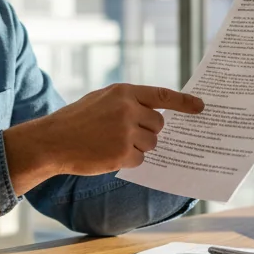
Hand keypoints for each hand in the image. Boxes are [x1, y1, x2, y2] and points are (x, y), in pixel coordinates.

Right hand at [3, 83, 204, 194]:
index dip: (184, 102)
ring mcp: (126, 132)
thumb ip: (128, 102)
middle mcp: (128, 110)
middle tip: (127, 133)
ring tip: (111, 143)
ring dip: (138, 147)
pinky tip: (108, 155)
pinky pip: (140, 160)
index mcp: (123, 92)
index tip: (200, 107)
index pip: (162, 95)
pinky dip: (128, 160)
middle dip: (149, 131)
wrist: (52, 140)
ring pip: (151, 144)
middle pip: (159, 124)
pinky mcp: (122, 154)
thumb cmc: (76, 120)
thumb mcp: (102, 99)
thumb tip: (155, 114)